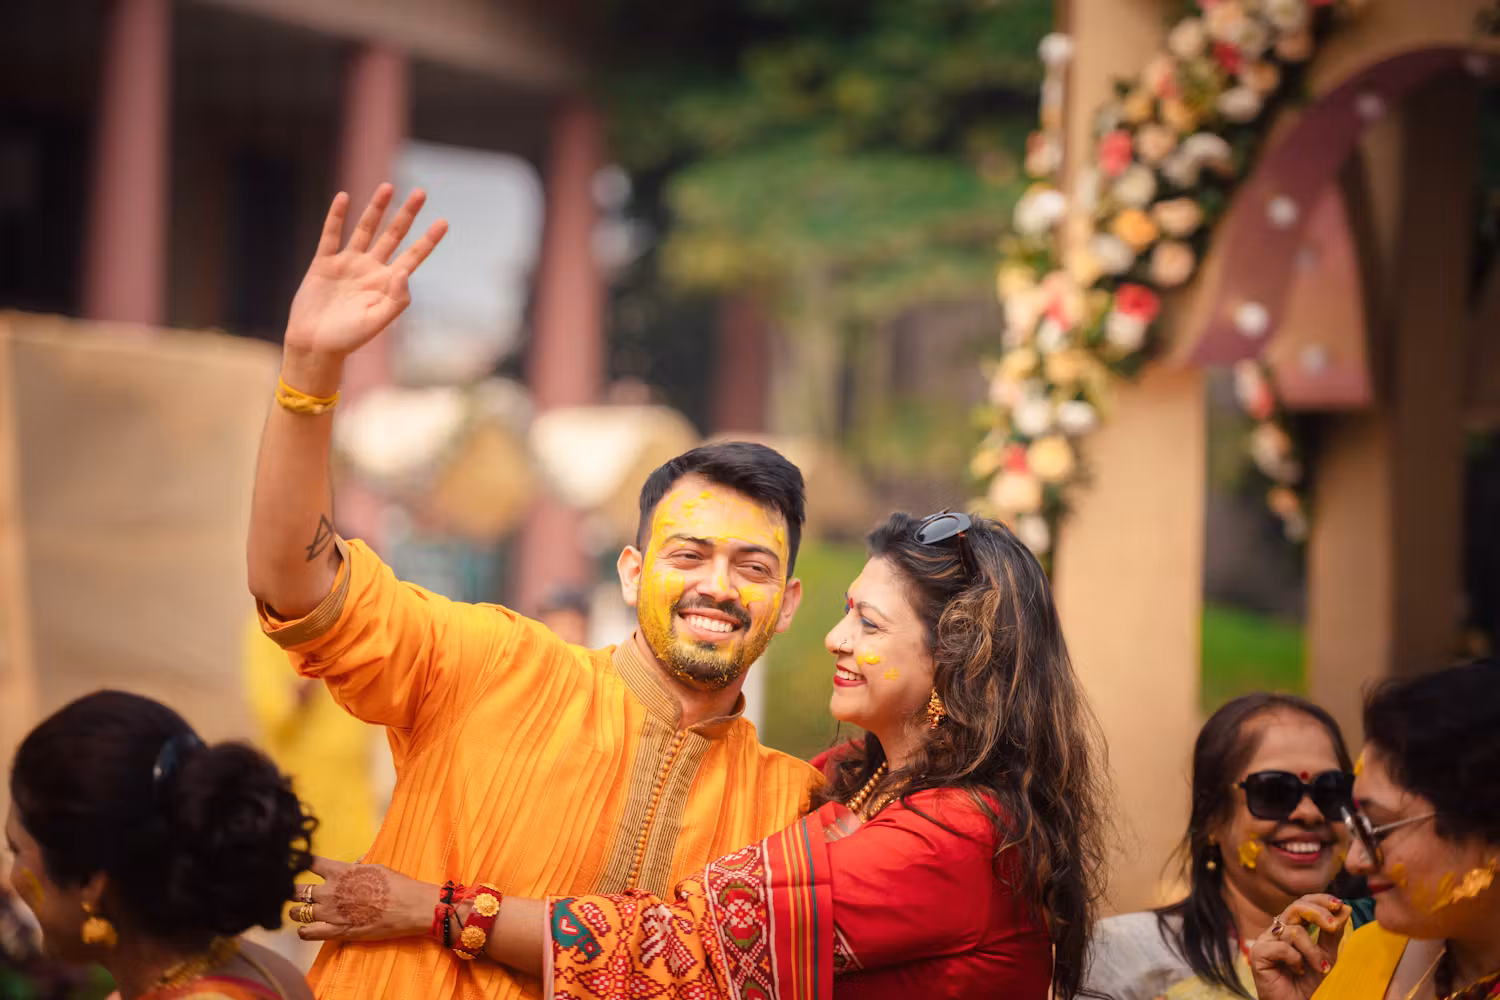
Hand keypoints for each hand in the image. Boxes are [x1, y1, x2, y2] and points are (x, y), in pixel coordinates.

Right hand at [285, 185, 446, 359]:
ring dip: (376, 208)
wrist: (314, 345)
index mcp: (388, 284)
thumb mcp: (377, 321)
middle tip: (421, 192)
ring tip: (388, 187)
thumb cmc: (348, 338)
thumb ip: (396, 299)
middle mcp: (370, 269)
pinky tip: (344, 197)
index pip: (413, 256)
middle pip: (393, 235)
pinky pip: (331, 235)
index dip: (428, 240)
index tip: (444, 222)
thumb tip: (405, 271)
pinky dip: (336, 217)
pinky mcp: (324, 263)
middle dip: (406, 215)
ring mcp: (348, 264)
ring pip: (365, 229)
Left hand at [290, 856, 441, 942]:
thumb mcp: (377, 867)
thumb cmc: (396, 884)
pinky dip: (304, 931)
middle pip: (297, 890)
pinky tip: (306, 928)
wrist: (409, 907)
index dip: (300, 862)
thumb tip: (354, 863)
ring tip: (299, 912)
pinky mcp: (336, 931)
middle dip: (293, 890)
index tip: (296, 863)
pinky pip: (307, 933)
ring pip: (297, 912)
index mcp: (340, 871)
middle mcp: (330, 891)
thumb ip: (358, 867)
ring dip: (297, 911)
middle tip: (295, 893)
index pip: (309, 862)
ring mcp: (330, 913)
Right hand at [1249, 894, 1351, 999]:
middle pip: (1295, 907)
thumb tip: (1345, 909)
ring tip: (1321, 968)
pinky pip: (1282, 947)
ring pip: (1294, 931)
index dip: (1320, 900)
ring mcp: (1266, 940)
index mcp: (1292, 927)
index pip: (1303, 902)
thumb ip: (1332, 934)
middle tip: (1333, 926)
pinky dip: (1296, 960)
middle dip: (1318, 913)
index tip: (1340, 905)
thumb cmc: (1310, 984)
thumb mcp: (1327, 956)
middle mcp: (1278, 930)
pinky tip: (1297, 971)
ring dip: (1313, 951)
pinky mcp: (1258, 953)